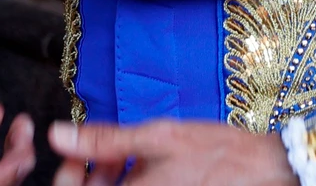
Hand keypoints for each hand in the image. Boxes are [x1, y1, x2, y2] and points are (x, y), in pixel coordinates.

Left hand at [49, 119, 299, 185]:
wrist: (260, 170)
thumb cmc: (214, 153)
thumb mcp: (157, 137)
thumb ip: (104, 139)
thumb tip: (55, 135)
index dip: (71, 175)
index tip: (78, 151)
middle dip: (92, 174)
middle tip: (104, 149)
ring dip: (111, 177)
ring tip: (127, 153)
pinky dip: (131, 181)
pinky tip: (144, 165)